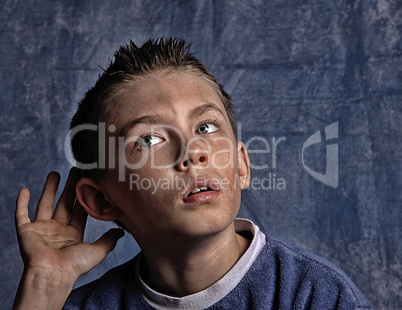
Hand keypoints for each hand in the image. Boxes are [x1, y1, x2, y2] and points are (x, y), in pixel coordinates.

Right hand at [13, 169, 123, 308]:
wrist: (52, 274)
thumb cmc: (74, 266)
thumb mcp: (98, 251)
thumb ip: (109, 239)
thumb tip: (122, 231)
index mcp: (73, 235)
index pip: (80, 210)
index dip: (84, 196)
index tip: (88, 182)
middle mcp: (57, 231)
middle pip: (64, 203)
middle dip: (70, 187)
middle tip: (75, 171)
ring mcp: (41, 230)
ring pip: (45, 204)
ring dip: (49, 189)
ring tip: (55, 173)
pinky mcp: (26, 231)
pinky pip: (21, 214)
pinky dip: (21, 203)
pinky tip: (24, 190)